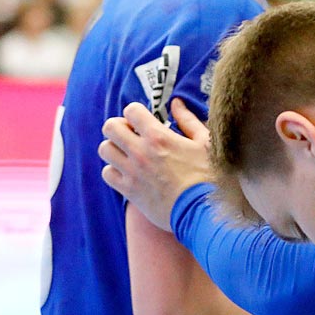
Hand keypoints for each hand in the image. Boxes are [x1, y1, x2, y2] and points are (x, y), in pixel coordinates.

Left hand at [99, 99, 213, 230]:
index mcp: (159, 137)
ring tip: (129, 153)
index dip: (137, 112)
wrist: (202, 211)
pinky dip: (114, 170)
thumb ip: (188, 120)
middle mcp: (140, 152)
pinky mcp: (129, 191)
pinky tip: (128, 171)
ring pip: (104, 150)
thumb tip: (176, 103)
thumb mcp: (205, 142)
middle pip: (110, 127)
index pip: (131, 111)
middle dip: (120, 126)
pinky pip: (107, 174)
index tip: (145, 121)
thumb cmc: (210, 175)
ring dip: (115, 148)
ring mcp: (132, 172)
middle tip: (133, 134)